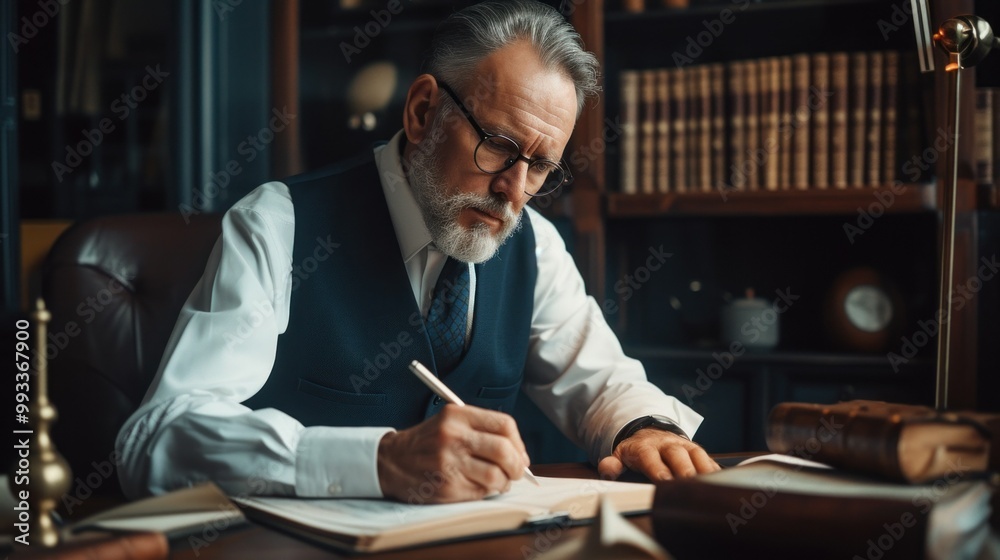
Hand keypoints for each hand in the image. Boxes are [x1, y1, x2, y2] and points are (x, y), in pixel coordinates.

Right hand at [377, 404, 530, 502]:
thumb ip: (482, 431)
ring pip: (496, 476)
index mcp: (457, 415)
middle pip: (504, 451)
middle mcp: (453, 436)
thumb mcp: (450, 422)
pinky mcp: (446, 486)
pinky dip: (486, 491)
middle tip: (517, 472)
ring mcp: (449, 463)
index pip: (505, 425)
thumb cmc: (428, 442)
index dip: (518, 442)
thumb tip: (519, 455)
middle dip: (517, 466)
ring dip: (504, 482)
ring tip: (498, 481)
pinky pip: (481, 492)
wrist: (392, 461)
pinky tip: (478, 486)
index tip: (519, 453)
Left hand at [597, 428, 720, 480]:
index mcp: (645, 447)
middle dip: (684, 471)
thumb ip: (612, 464)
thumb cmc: (635, 452)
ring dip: (703, 471)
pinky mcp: (697, 451)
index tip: (664, 482)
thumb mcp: (619, 455)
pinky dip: (715, 471)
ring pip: (697, 456)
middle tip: (689, 487)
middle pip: (678, 456)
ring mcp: (684, 446)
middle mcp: (667, 445)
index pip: (651, 458)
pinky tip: (720, 484)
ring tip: (709, 486)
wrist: (650, 434)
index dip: (658, 470)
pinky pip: (708, 460)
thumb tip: (607, 469)